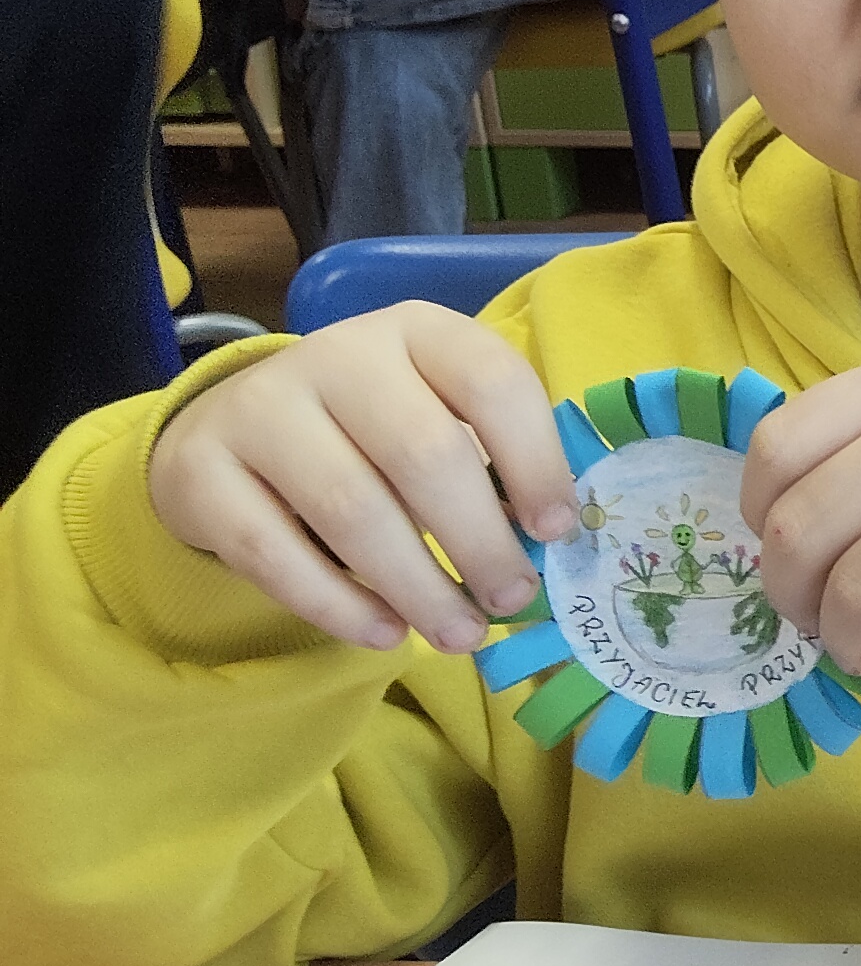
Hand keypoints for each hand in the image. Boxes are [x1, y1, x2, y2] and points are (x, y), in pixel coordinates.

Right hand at [150, 305, 575, 652]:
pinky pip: (273, 552)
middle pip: (423, 453)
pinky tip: (384, 634)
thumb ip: (491, 463)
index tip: (555, 530)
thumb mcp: (434, 417)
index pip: (491, 381)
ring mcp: (259, 408)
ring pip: (352, 510)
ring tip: (461, 633)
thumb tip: (549, 545)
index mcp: (415, 331)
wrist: (232, 430)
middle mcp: (337, 356)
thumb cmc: (368, 432)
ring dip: (417, 587)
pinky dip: (338, 604)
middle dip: (479, 541)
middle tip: (512, 599)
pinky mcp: (200, 470)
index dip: (534, 460)